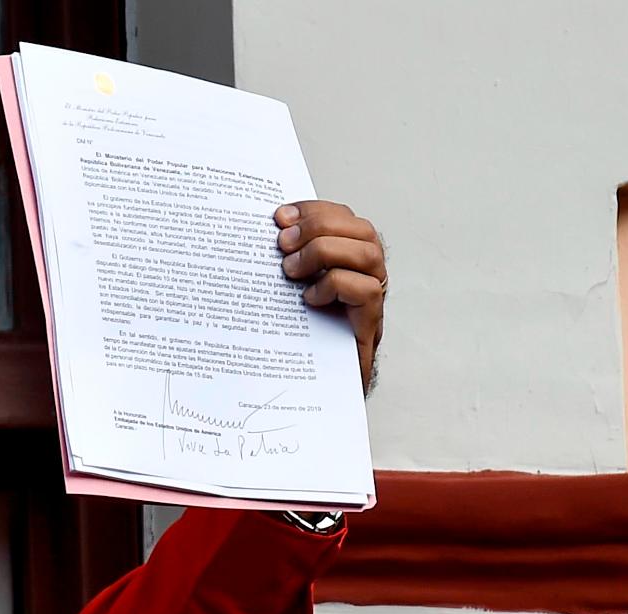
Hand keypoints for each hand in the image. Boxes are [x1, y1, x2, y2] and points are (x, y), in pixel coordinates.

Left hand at [274, 200, 385, 393]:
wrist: (311, 388)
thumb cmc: (295, 335)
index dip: (313, 210)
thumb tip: (255, 231)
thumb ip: (282, 261)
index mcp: (347, 259)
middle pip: (362, 229)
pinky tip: (308, 299)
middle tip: (282, 245)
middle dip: (319, 227)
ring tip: (292, 270)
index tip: (279, 218)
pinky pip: (367, 291)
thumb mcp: (284, 291)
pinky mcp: (370, 324)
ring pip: (369, 253)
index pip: (343, 217)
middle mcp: (366, 275)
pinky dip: (335, 286)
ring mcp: (372, 300)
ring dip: (325, 252)